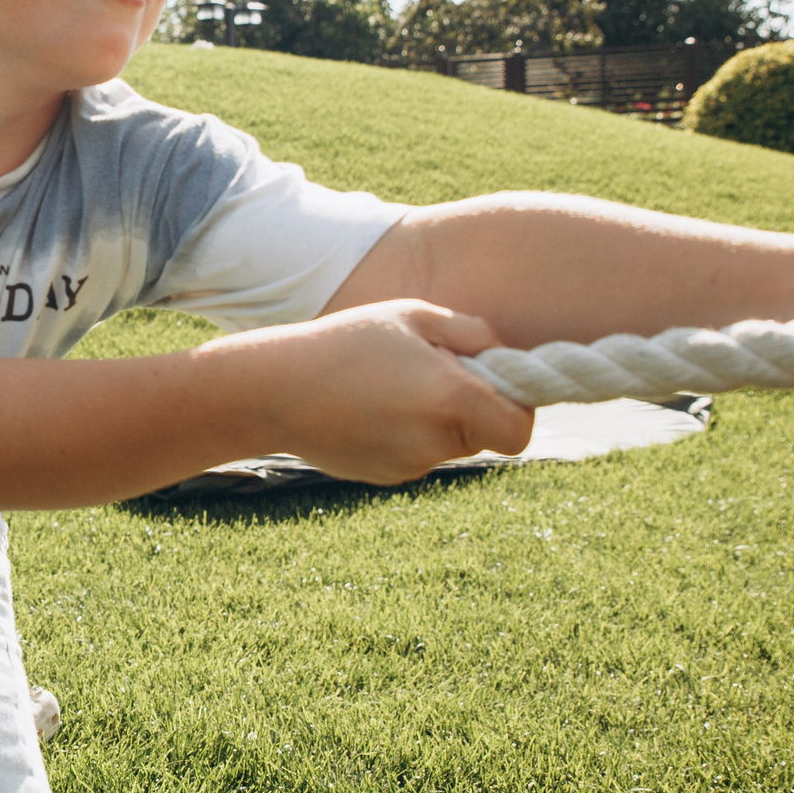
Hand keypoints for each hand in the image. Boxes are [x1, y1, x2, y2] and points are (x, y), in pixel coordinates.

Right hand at [235, 299, 532, 484]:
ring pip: (447, 444)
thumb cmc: (346, 342)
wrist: (273, 390)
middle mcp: (437, 442)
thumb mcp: (413, 315)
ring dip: (434, 418)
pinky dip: (404, 433)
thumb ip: (472, 331)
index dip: (517, 408)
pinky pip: (415, 454)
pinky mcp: (385, 477)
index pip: (520, 430)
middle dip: (470, 406)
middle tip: (428, 370)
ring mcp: (410, 466)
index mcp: (454, 399)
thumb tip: (503, 355)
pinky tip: (367, 406)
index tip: (492, 383)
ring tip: (388, 384)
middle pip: (484, 434)